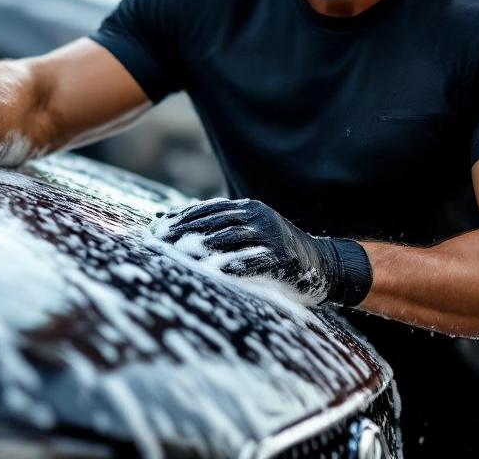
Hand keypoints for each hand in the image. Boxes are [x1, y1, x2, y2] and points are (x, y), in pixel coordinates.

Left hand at [154, 198, 371, 306]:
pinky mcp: (281, 257)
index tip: (155, 231)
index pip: (206, 209)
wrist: (322, 265)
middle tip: (159, 244)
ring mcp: (270, 235)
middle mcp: (257, 216)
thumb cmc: (274, 251)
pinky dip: (232, 265)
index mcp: (247, 208)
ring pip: (229, 238)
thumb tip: (163, 219)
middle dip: (184, 233)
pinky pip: (252, 260)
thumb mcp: (244, 233)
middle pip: (213, 222)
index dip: (180, 219)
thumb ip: (211, 226)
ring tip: (178, 256)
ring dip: (201, 247)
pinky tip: (214, 271)